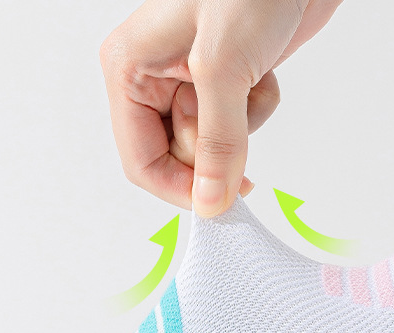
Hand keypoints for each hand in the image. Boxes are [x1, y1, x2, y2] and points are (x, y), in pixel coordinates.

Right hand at [100, 0, 342, 216]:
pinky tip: (264, 71)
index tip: (219, 203)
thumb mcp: (223, 67)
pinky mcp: (227, 80)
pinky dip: (260, 105)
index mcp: (129, 71)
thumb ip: (218, 141)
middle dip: (217, 145)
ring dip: (243, 125)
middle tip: (237, 111)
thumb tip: (210, 201)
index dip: (180, 187)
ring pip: (214, 143)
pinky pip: (241, 123)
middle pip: (180, 155)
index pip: (141, 160)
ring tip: (251, 79)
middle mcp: (154, 80)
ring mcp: (192, 81)